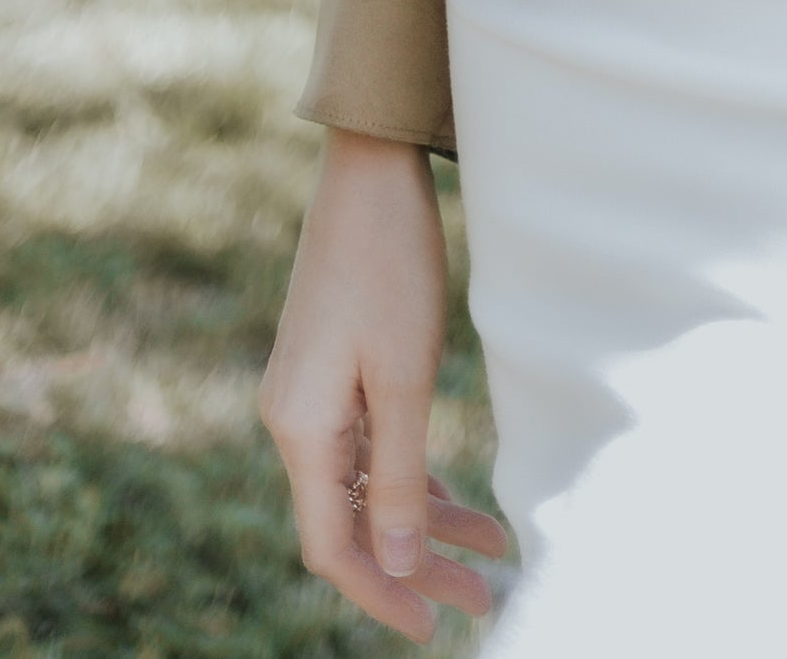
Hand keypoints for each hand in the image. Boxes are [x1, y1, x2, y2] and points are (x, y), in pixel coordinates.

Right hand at [260, 130, 511, 638]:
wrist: (370, 173)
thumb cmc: (388, 266)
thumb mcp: (403, 376)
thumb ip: (402, 476)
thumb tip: (399, 565)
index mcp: (299, 429)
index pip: (333, 546)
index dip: (381, 592)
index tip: (433, 627)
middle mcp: (295, 422)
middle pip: (352, 524)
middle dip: (414, 566)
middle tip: (481, 599)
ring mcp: (313, 397)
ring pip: (367, 488)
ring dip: (425, 523)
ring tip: (492, 554)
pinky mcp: (334, 374)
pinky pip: (370, 449)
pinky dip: (415, 476)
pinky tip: (462, 499)